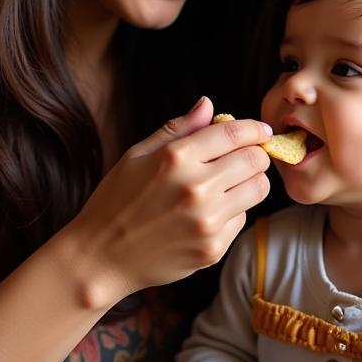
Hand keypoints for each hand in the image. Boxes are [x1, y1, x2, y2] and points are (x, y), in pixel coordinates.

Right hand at [59, 98, 271, 307]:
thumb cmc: (116, 201)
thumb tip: (208, 104)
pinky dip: (234, 211)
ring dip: (251, 182)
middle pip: (255, 160)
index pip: (234, 133)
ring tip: (230, 183)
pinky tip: (209, 213)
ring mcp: (207, 221)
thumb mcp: (137, 155)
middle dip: (256, 154)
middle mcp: (196, 188)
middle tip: (246, 157)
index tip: (261, 131)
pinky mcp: (213, 248)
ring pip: (258, 190)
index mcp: (176, 158)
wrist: (101, 257)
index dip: (254, 128)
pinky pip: (243, 219)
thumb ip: (178, 128)